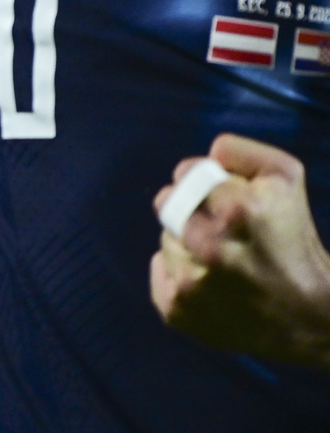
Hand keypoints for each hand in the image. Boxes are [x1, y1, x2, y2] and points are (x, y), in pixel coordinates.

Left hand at [150, 132, 329, 368]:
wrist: (309, 318)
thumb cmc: (296, 240)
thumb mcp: (286, 178)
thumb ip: (240, 152)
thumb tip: (207, 155)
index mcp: (237, 210)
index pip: (186, 173)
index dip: (203, 181)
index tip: (223, 197)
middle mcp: (209, 248)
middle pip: (166, 204)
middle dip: (189, 208)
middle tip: (221, 228)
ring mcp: (189, 284)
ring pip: (167, 240)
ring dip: (188, 243)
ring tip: (226, 261)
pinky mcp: (176, 311)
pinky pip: (160, 272)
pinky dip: (179, 273)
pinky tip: (213, 284)